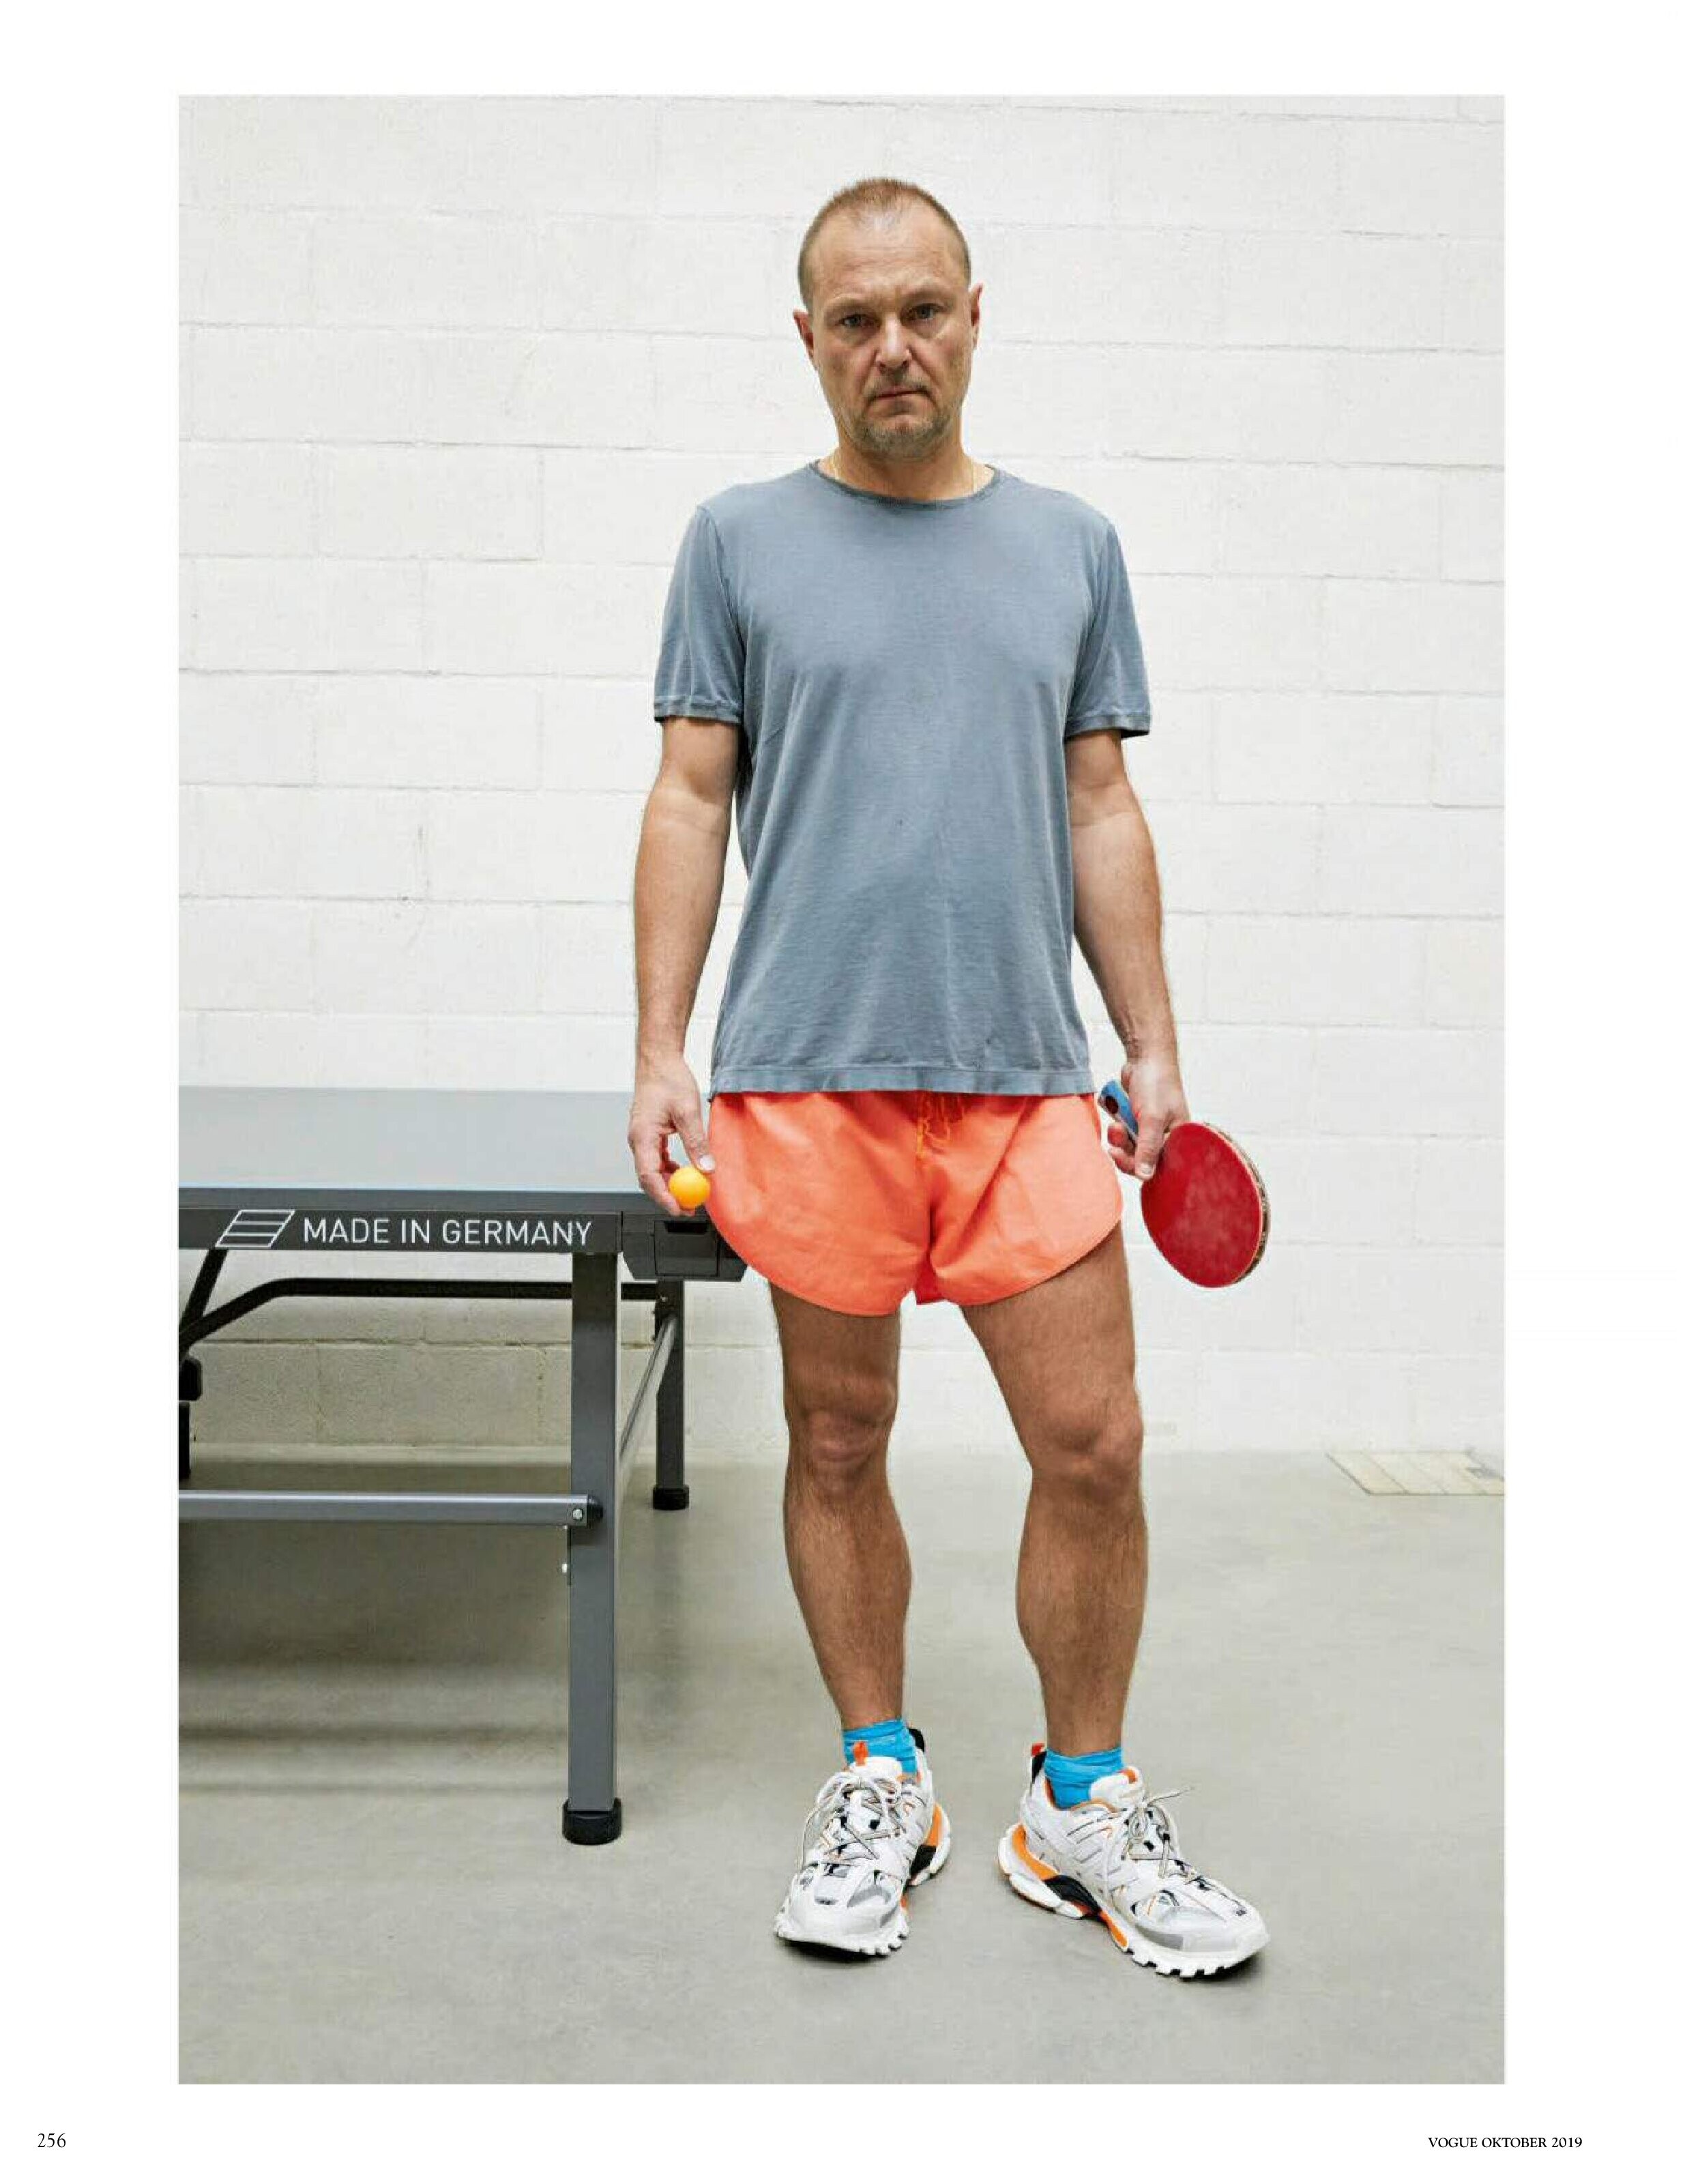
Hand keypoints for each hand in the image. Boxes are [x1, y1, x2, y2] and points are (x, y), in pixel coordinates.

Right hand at [628, 1057, 714, 1216]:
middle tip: (690, 1207)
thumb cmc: (668, 1080)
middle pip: (649, 1178)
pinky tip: (685, 1170)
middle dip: (668, 1196)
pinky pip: (656, 1159)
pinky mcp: (648, 1135)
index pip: (649, 1176)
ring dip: (670, 1183)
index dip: (664, 1196)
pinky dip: (670, 1169)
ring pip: (652, 1170)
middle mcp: (637, 1140)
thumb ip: (696, 1142)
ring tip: (692, 1191)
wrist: (658, 1061)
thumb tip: (706, 1168)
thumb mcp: (687, 1112)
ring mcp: (641, 1138)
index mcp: (642, 1136)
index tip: (680, 1208)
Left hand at [1103, 1053, 1189, 1182]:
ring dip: (1118, 1137)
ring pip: (1129, 1146)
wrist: (1145, 1056)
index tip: (1119, 1156)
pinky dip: (1117, 1126)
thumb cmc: (1156, 1083)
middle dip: (1124, 1149)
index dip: (1137, 1165)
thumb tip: (1145, 1176)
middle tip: (1115, 1136)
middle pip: (1140, 1159)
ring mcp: (1149, 1128)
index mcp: (1178, 1138)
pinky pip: (1123, 1133)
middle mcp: (1165, 1136)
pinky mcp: (1137, 1121)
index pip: (1158, 1166)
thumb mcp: (1152, 1118)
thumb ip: (1148, 1148)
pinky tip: (1115, 1115)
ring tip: (1116, 1123)